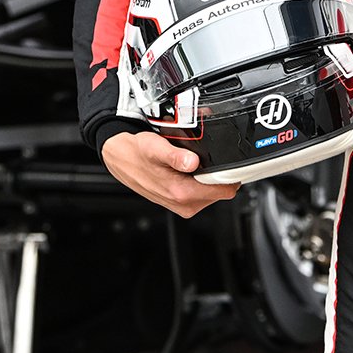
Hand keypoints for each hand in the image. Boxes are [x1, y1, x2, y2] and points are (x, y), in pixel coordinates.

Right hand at [101, 130, 239, 218]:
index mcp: (180, 193)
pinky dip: (201, 180)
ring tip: (194, 161)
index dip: (231, 175)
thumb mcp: (156, 148)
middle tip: (207, 156)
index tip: (229, 161)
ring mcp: (182, 204)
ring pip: (213, 192)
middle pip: (222, 191)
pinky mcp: (180, 201)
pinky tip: (190, 167)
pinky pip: (203, 191)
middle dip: (219, 174)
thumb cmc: (137, 153)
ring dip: (210, 177)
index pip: (224, 191)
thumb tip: (193, 162)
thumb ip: (176, 156)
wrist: (121, 158)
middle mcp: (183, 204)